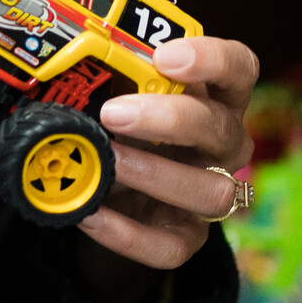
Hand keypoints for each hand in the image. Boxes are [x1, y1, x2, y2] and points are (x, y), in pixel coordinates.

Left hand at [76, 35, 258, 273]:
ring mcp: (210, 190)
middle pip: (220, 128)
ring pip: (210, 190)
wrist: (113, 191)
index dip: (211, 60)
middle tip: (113, 113)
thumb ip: (105, 75)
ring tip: (107, 162)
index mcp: (213, 95)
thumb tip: (63, 59)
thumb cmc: (121, 125)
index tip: (165, 57)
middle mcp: (223, 143)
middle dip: (169, 119)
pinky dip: (128, 234)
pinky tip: (90, 213)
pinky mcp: (186, 236)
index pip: (238, 68)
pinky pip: (170, 245)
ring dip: (154, 175)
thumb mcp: (116, 92)